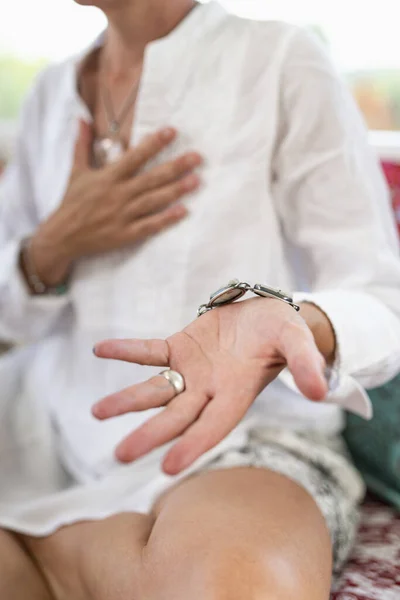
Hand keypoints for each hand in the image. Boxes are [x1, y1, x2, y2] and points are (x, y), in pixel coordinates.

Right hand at [30, 121, 201, 285]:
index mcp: (108, 177)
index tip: (172, 131)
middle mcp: (118, 194)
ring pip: (154, 200)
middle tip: (197, 157)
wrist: (62, 237)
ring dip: (176, 190)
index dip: (154, 143)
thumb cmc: (71, 203)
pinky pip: (149, 225)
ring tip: (196, 180)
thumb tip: (82, 119)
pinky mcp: (126, 234)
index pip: (135, 156)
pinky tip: (183, 211)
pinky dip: (166, 219)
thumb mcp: (76, 172)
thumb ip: (82, 145)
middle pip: (152, 178)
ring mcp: (123, 215)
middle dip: (176, 166)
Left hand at [92, 298, 327, 474]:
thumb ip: (305, 364)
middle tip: (120, 455)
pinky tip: (101, 349)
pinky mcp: (179, 348)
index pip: (214, 425)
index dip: (194, 445)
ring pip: (155, 389)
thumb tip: (320, 391)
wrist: (266, 315)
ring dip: (127, 400)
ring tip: (96, 412)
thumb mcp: (298, 342)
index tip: (168, 466)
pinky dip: (128, 351)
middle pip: (176, 417)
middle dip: (150, 435)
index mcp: (237, 393)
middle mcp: (209, 390)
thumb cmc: (285, 332)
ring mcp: (191, 371)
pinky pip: (150, 351)